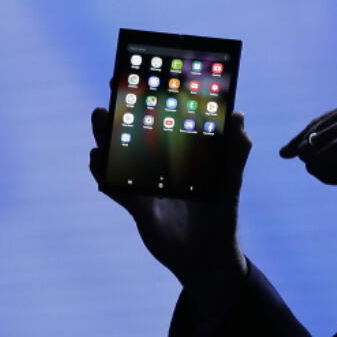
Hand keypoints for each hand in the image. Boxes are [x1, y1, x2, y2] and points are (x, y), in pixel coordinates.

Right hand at [89, 102, 250, 290]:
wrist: (209, 258)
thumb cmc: (223, 215)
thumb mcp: (231, 181)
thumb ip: (236, 150)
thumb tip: (238, 114)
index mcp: (182, 155)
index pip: (164, 121)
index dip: (151, 99)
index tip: (140, 77)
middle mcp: (162, 166)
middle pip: (135, 135)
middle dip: (120, 115)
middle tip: (110, 95)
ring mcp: (147, 185)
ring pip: (121, 157)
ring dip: (107, 138)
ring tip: (99, 119)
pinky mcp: (137, 207)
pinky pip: (116, 187)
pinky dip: (105, 174)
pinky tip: (97, 161)